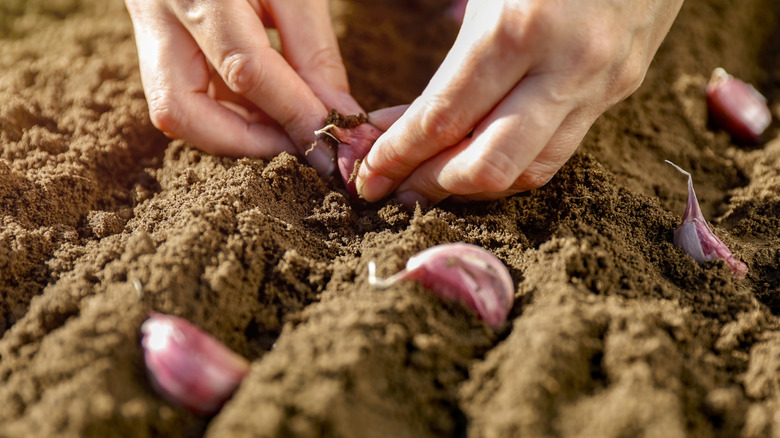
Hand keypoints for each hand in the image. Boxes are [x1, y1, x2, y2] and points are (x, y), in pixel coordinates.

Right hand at [124, 0, 362, 175]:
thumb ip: (314, 52)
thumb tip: (334, 115)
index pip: (243, 67)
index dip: (292, 113)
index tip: (332, 142)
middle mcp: (156, 14)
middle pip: (181, 110)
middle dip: (246, 142)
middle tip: (300, 146)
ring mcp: (148, 32)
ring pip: (176, 113)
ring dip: (239, 134)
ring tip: (289, 127)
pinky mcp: (155, 47)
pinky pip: (188, 98)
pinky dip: (232, 116)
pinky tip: (269, 111)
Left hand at [356, 0, 683, 205]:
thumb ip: (451, 59)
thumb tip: (405, 121)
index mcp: (518, 27)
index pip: (444, 120)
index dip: (398, 157)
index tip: (368, 178)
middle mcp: (565, 67)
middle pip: (490, 167)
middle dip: (433, 185)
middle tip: (398, 187)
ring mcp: (601, 83)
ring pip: (531, 170)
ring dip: (475, 185)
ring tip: (435, 178)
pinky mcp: (622, 87)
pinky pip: (560, 148)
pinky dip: (514, 163)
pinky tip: (483, 153)